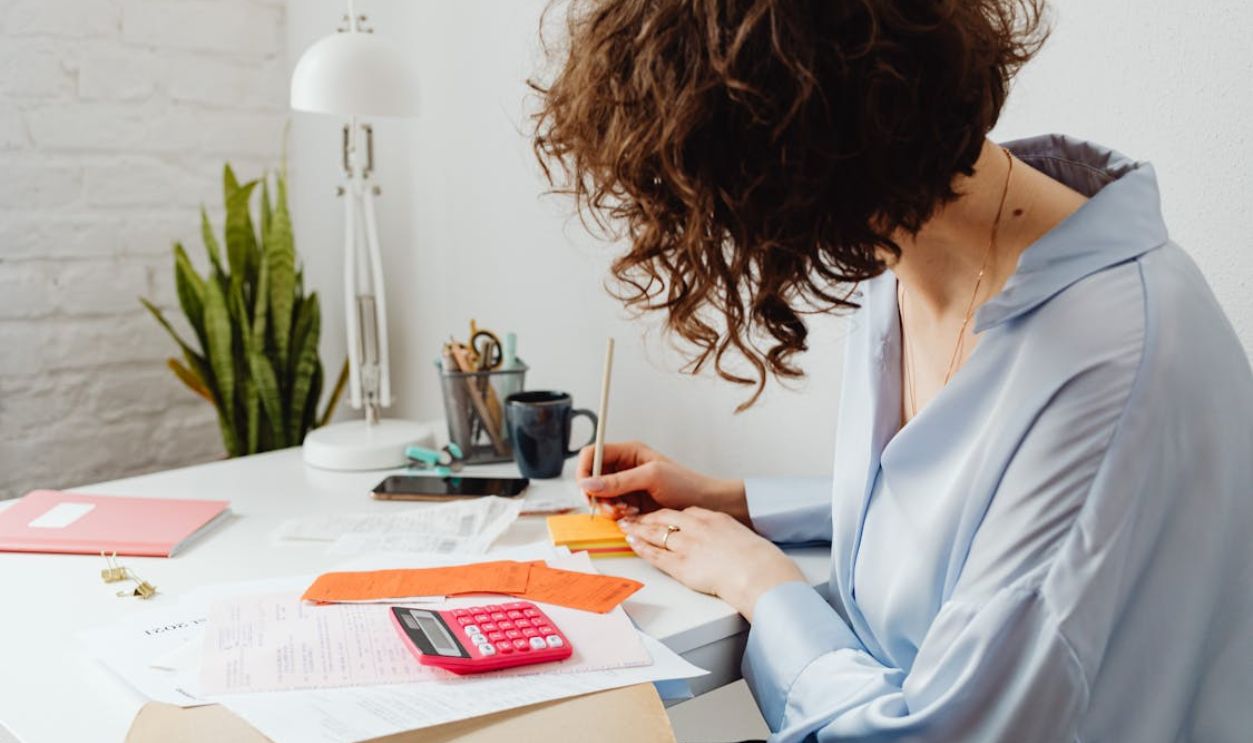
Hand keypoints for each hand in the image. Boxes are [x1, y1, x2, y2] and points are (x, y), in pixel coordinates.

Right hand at [576, 441, 748, 521]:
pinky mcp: (629, 504)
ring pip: (599, 497)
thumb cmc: (685, 484)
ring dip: (608, 508)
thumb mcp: (651, 477)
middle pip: (591, 479)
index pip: (591, 455)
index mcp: (627, 452)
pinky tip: (633, 516)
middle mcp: (623, 468)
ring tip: (628, 512)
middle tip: (614, 507)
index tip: (587, 490)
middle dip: (598, 495)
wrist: (705, 504)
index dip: (584, 471)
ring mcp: (625, 487)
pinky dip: (617, 516)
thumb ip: (618, 481)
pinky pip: (610, 510)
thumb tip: (587, 484)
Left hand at [619, 507, 804, 619]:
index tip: (659, 515)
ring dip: (638, 529)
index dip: (668, 514)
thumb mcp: (740, 535)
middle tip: (632, 516)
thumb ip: (725, 533)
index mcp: (712, 518)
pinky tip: (632, 543)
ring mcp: (687, 545)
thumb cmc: (755, 558)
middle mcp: (696, 528)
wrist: (757, 571)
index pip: (684, 512)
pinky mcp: (682, 565)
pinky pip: (656, 554)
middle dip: (645, 517)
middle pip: (664, 517)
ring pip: (656, 533)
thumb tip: (722, 540)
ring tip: (625, 526)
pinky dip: (641, 547)